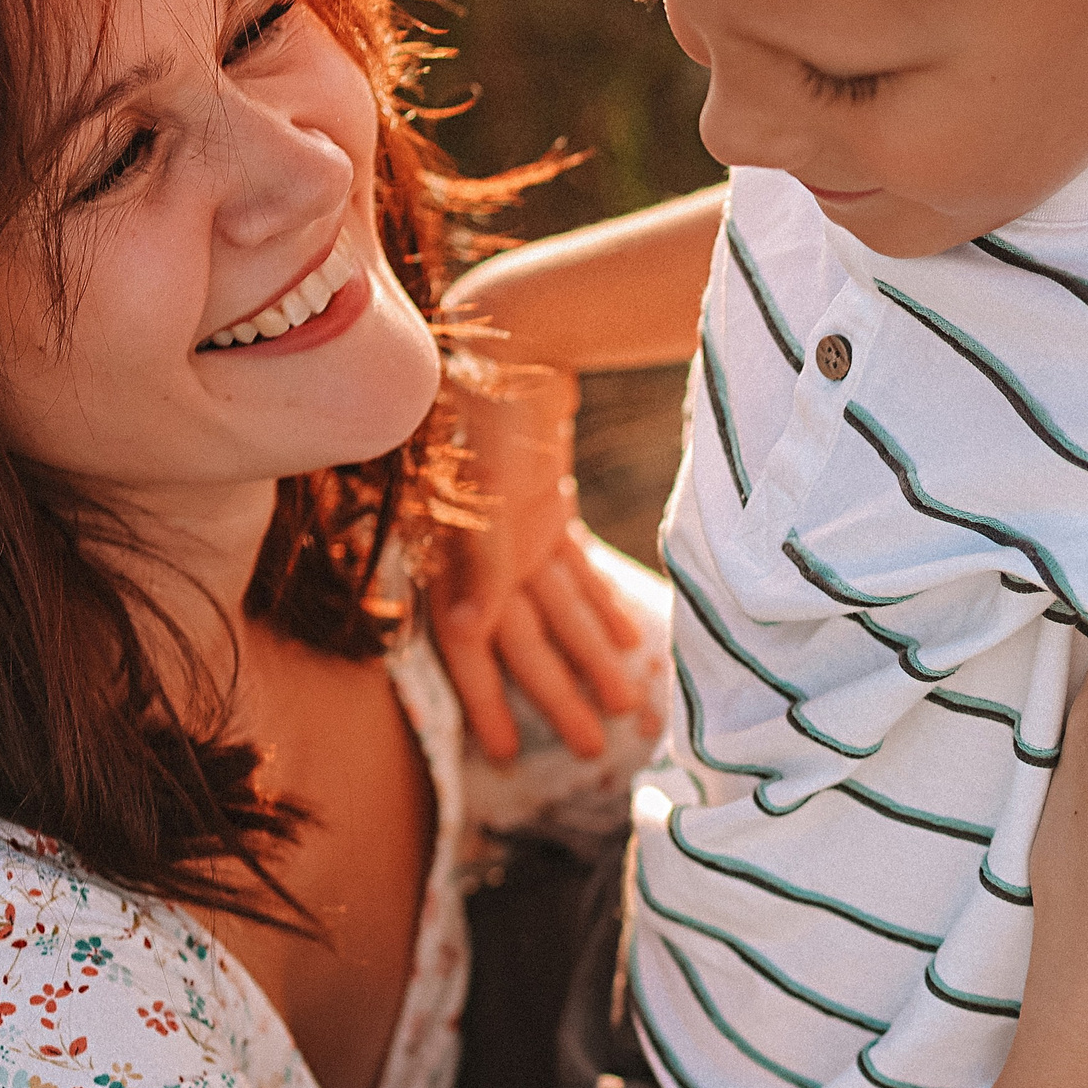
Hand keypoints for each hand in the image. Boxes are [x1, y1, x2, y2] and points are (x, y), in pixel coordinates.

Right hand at [429, 361, 645, 762]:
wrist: (512, 332)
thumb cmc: (485, 409)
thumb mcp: (483, 487)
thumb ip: (481, 561)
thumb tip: (471, 631)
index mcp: (456, 557)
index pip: (470, 647)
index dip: (488, 702)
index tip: (510, 755)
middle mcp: (482, 556)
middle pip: (526, 642)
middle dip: (560, 695)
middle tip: (600, 748)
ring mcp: (515, 534)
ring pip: (557, 614)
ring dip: (591, 658)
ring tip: (629, 706)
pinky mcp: (543, 511)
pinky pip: (572, 574)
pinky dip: (598, 607)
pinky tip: (631, 642)